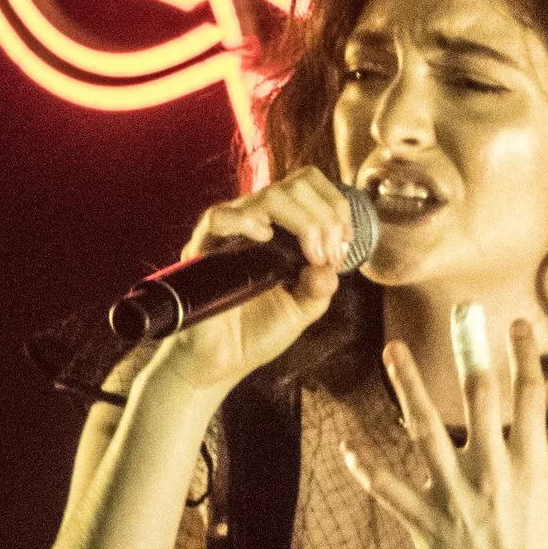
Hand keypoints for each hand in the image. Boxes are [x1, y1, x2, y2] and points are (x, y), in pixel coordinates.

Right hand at [143, 166, 356, 394]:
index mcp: (280, 229)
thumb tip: (329, 265)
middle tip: (329, 255)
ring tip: (311, 257)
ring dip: (304, 221)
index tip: (343, 243)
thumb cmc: (256, 333)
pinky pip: (220, 217)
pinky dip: (247, 222)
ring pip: (268, 196)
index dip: (335, 205)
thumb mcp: (302, 309)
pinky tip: (264, 240)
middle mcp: (256, 222)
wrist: (220, 363)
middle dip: (326, 215)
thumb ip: (320, 287)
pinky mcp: (203, 249)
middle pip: (295, 184)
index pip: (308, 185)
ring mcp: (230, 233)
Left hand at [342, 315, 547, 548]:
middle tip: (460, 312)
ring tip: (392, 350)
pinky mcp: (425, 525)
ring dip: (406, 389)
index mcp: (532, 472)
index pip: (530, 400)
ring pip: (425, 434)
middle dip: (470, 354)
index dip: (525, 357)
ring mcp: (455, 501)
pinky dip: (366, 469)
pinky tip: (345, 445)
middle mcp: (492, 479)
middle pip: (479, 402)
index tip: (517, 324)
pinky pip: (390, 491)